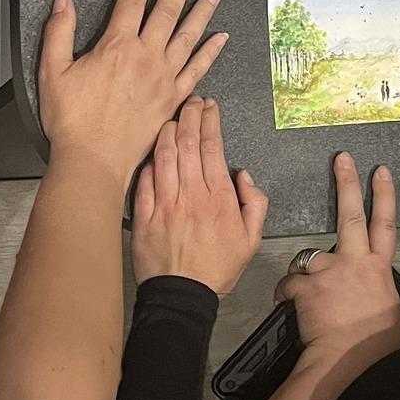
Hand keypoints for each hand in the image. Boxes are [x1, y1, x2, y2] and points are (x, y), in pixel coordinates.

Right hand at [37, 0, 228, 179]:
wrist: (93, 160)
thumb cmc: (73, 121)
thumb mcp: (53, 72)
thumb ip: (58, 33)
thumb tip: (63, 2)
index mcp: (117, 45)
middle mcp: (146, 56)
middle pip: (168, 9)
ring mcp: (164, 77)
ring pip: (189, 34)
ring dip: (203, 10)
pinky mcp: (173, 98)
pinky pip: (198, 69)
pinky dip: (211, 51)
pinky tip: (221, 38)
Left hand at [132, 96, 267, 293]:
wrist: (183, 296)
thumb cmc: (217, 269)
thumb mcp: (251, 240)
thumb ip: (254, 203)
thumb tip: (243, 175)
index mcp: (219, 198)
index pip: (213, 147)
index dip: (211, 121)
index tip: (210, 107)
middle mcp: (192, 195)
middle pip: (189, 143)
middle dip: (190, 115)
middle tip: (191, 103)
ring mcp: (166, 204)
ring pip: (164, 155)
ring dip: (168, 131)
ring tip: (171, 117)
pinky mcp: (145, 215)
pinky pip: (144, 179)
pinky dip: (148, 160)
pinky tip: (152, 150)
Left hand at [276, 152, 399, 361]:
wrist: (343, 357)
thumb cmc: (373, 344)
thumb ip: (397, 308)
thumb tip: (397, 310)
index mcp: (379, 267)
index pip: (385, 224)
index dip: (384, 195)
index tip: (380, 171)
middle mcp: (354, 261)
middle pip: (351, 214)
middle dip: (347, 183)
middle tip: (342, 159)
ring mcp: (328, 269)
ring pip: (310, 256)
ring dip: (306, 272)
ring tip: (308, 295)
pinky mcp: (304, 283)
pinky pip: (290, 283)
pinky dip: (288, 294)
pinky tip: (292, 306)